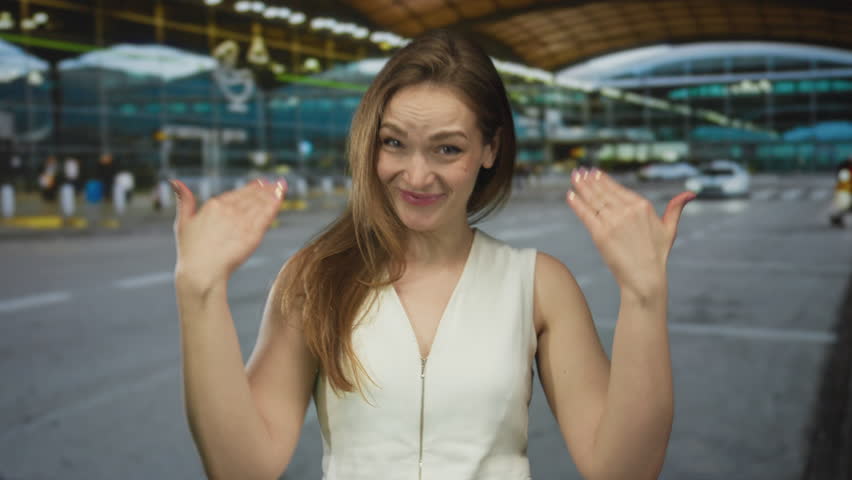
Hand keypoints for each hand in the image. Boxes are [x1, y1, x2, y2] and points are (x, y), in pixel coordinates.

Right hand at [171, 178, 286, 290]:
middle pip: (251, 196)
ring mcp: (241, 221)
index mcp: (213, 205)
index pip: (237, 193)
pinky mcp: (252, 234)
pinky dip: (274, 204)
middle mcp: (228, 210)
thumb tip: (174, 181)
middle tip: (276, 183)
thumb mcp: (183, 222)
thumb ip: (184, 200)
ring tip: (281, 186)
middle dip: (265, 189)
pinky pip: (266, 215)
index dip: (251, 188)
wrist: (201, 272)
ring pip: (260, 203)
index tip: (261, 182)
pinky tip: (280, 197)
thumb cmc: (190, 251)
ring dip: (272, 193)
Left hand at [566, 167, 694, 299]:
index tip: (594, 173)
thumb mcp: (670, 229)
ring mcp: (613, 221)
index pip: (618, 189)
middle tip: (579, 171)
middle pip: (603, 192)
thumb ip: (675, 209)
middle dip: (589, 180)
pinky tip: (570, 195)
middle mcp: (627, 211)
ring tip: (573, 177)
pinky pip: (586, 214)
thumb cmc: (657, 255)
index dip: (604, 180)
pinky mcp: (601, 234)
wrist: (645, 278)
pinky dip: (577, 204)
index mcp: (643, 206)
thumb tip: (690, 194)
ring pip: (593, 200)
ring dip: (581, 187)